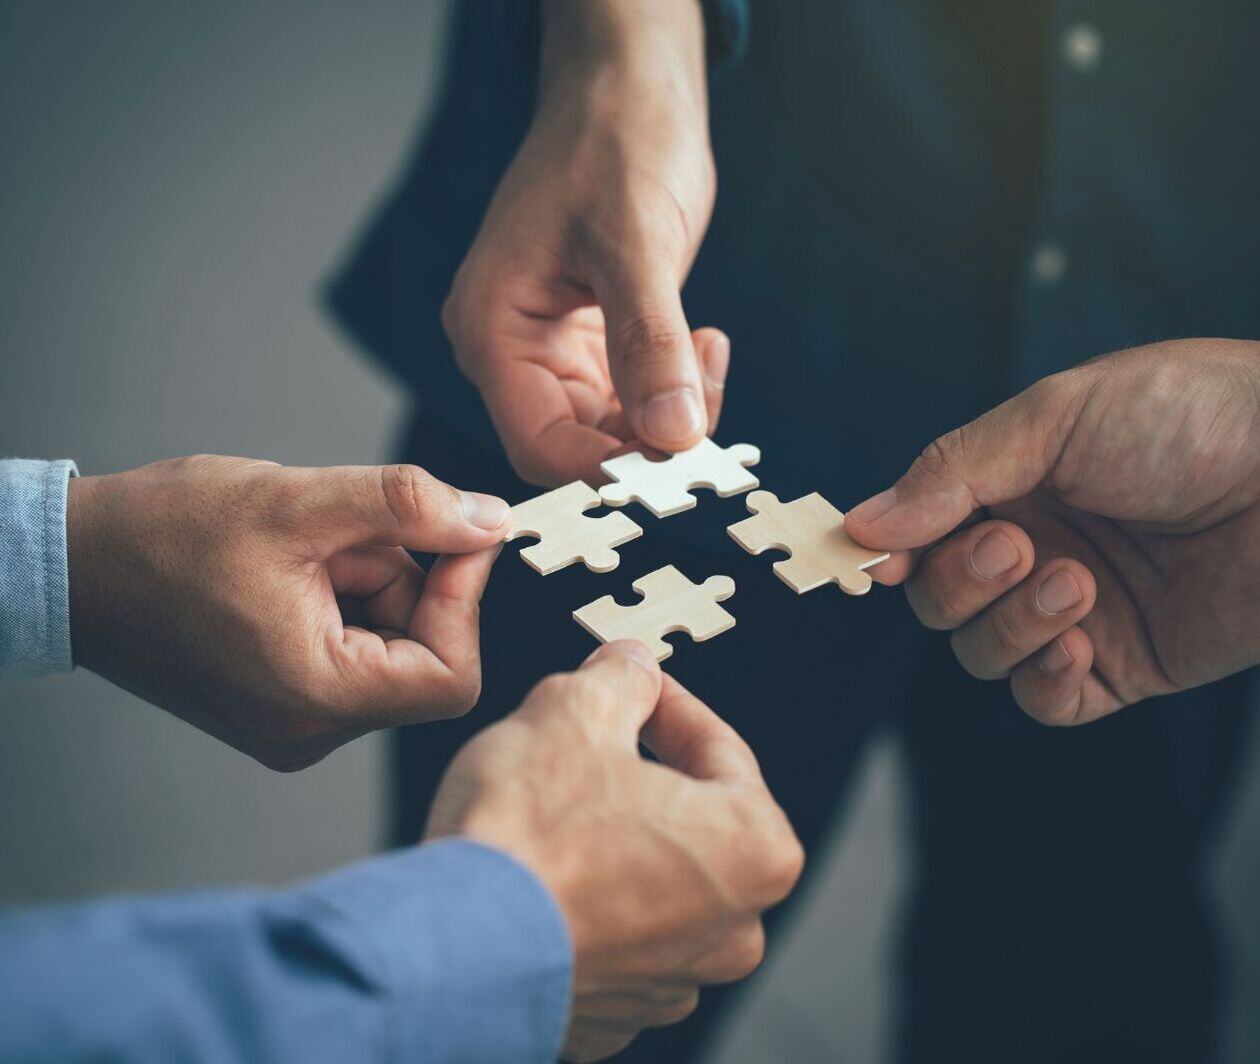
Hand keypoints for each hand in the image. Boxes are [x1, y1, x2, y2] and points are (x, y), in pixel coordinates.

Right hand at [66, 455, 508, 768]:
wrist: (72, 566)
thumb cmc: (163, 536)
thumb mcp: (300, 502)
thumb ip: (410, 507)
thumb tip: (490, 520)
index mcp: (316, 699)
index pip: (452, 676)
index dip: (468, 598)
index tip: (459, 532)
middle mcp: (310, 730)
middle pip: (424, 654)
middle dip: (403, 578)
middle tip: (342, 532)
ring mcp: (296, 721)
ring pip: (391, 643)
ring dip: (370, 579)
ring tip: (301, 547)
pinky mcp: (285, 701)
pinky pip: (356, 647)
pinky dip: (346, 595)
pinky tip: (293, 567)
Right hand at [426, 641, 804, 1061]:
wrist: (446, 947)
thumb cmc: (525, 838)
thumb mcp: (575, 709)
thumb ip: (621, 678)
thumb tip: (632, 667)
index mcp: (753, 850)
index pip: (720, 750)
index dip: (669, 705)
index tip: (638, 687)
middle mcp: (731, 930)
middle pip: (688, 821)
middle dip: (639, 777)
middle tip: (588, 741)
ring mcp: (669, 982)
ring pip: (648, 882)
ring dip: (608, 843)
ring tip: (548, 810)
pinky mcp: (609, 1014)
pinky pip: (605, 939)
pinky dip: (578, 905)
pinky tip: (534, 874)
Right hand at [441, 0, 726, 485]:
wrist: (625, 90)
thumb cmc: (613, 143)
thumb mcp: (635, 243)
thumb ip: (650, 344)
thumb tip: (673, 437)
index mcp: (491, 331)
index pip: (540, 444)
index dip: (608, 469)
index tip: (679, 467)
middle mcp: (510, 351)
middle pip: (576, 446)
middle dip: (648, 443)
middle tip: (711, 413)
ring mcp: (549, 349)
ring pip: (609, 429)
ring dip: (669, 416)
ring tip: (709, 354)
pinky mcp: (589, 342)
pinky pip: (630, 397)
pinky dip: (673, 388)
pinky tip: (704, 344)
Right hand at [846, 339, 1259, 724]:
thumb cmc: (1192, 417)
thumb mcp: (1057, 416)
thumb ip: (954, 472)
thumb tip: (862, 525)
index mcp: (1012, 484)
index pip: (918, 530)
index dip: (887, 550)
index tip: (871, 559)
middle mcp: (1035, 549)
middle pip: (938, 599)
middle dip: (959, 580)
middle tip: (1015, 546)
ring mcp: (1077, 611)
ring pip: (983, 652)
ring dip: (1010, 623)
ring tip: (1076, 581)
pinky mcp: (1126, 664)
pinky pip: (1046, 700)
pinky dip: (1043, 678)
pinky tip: (1077, 641)